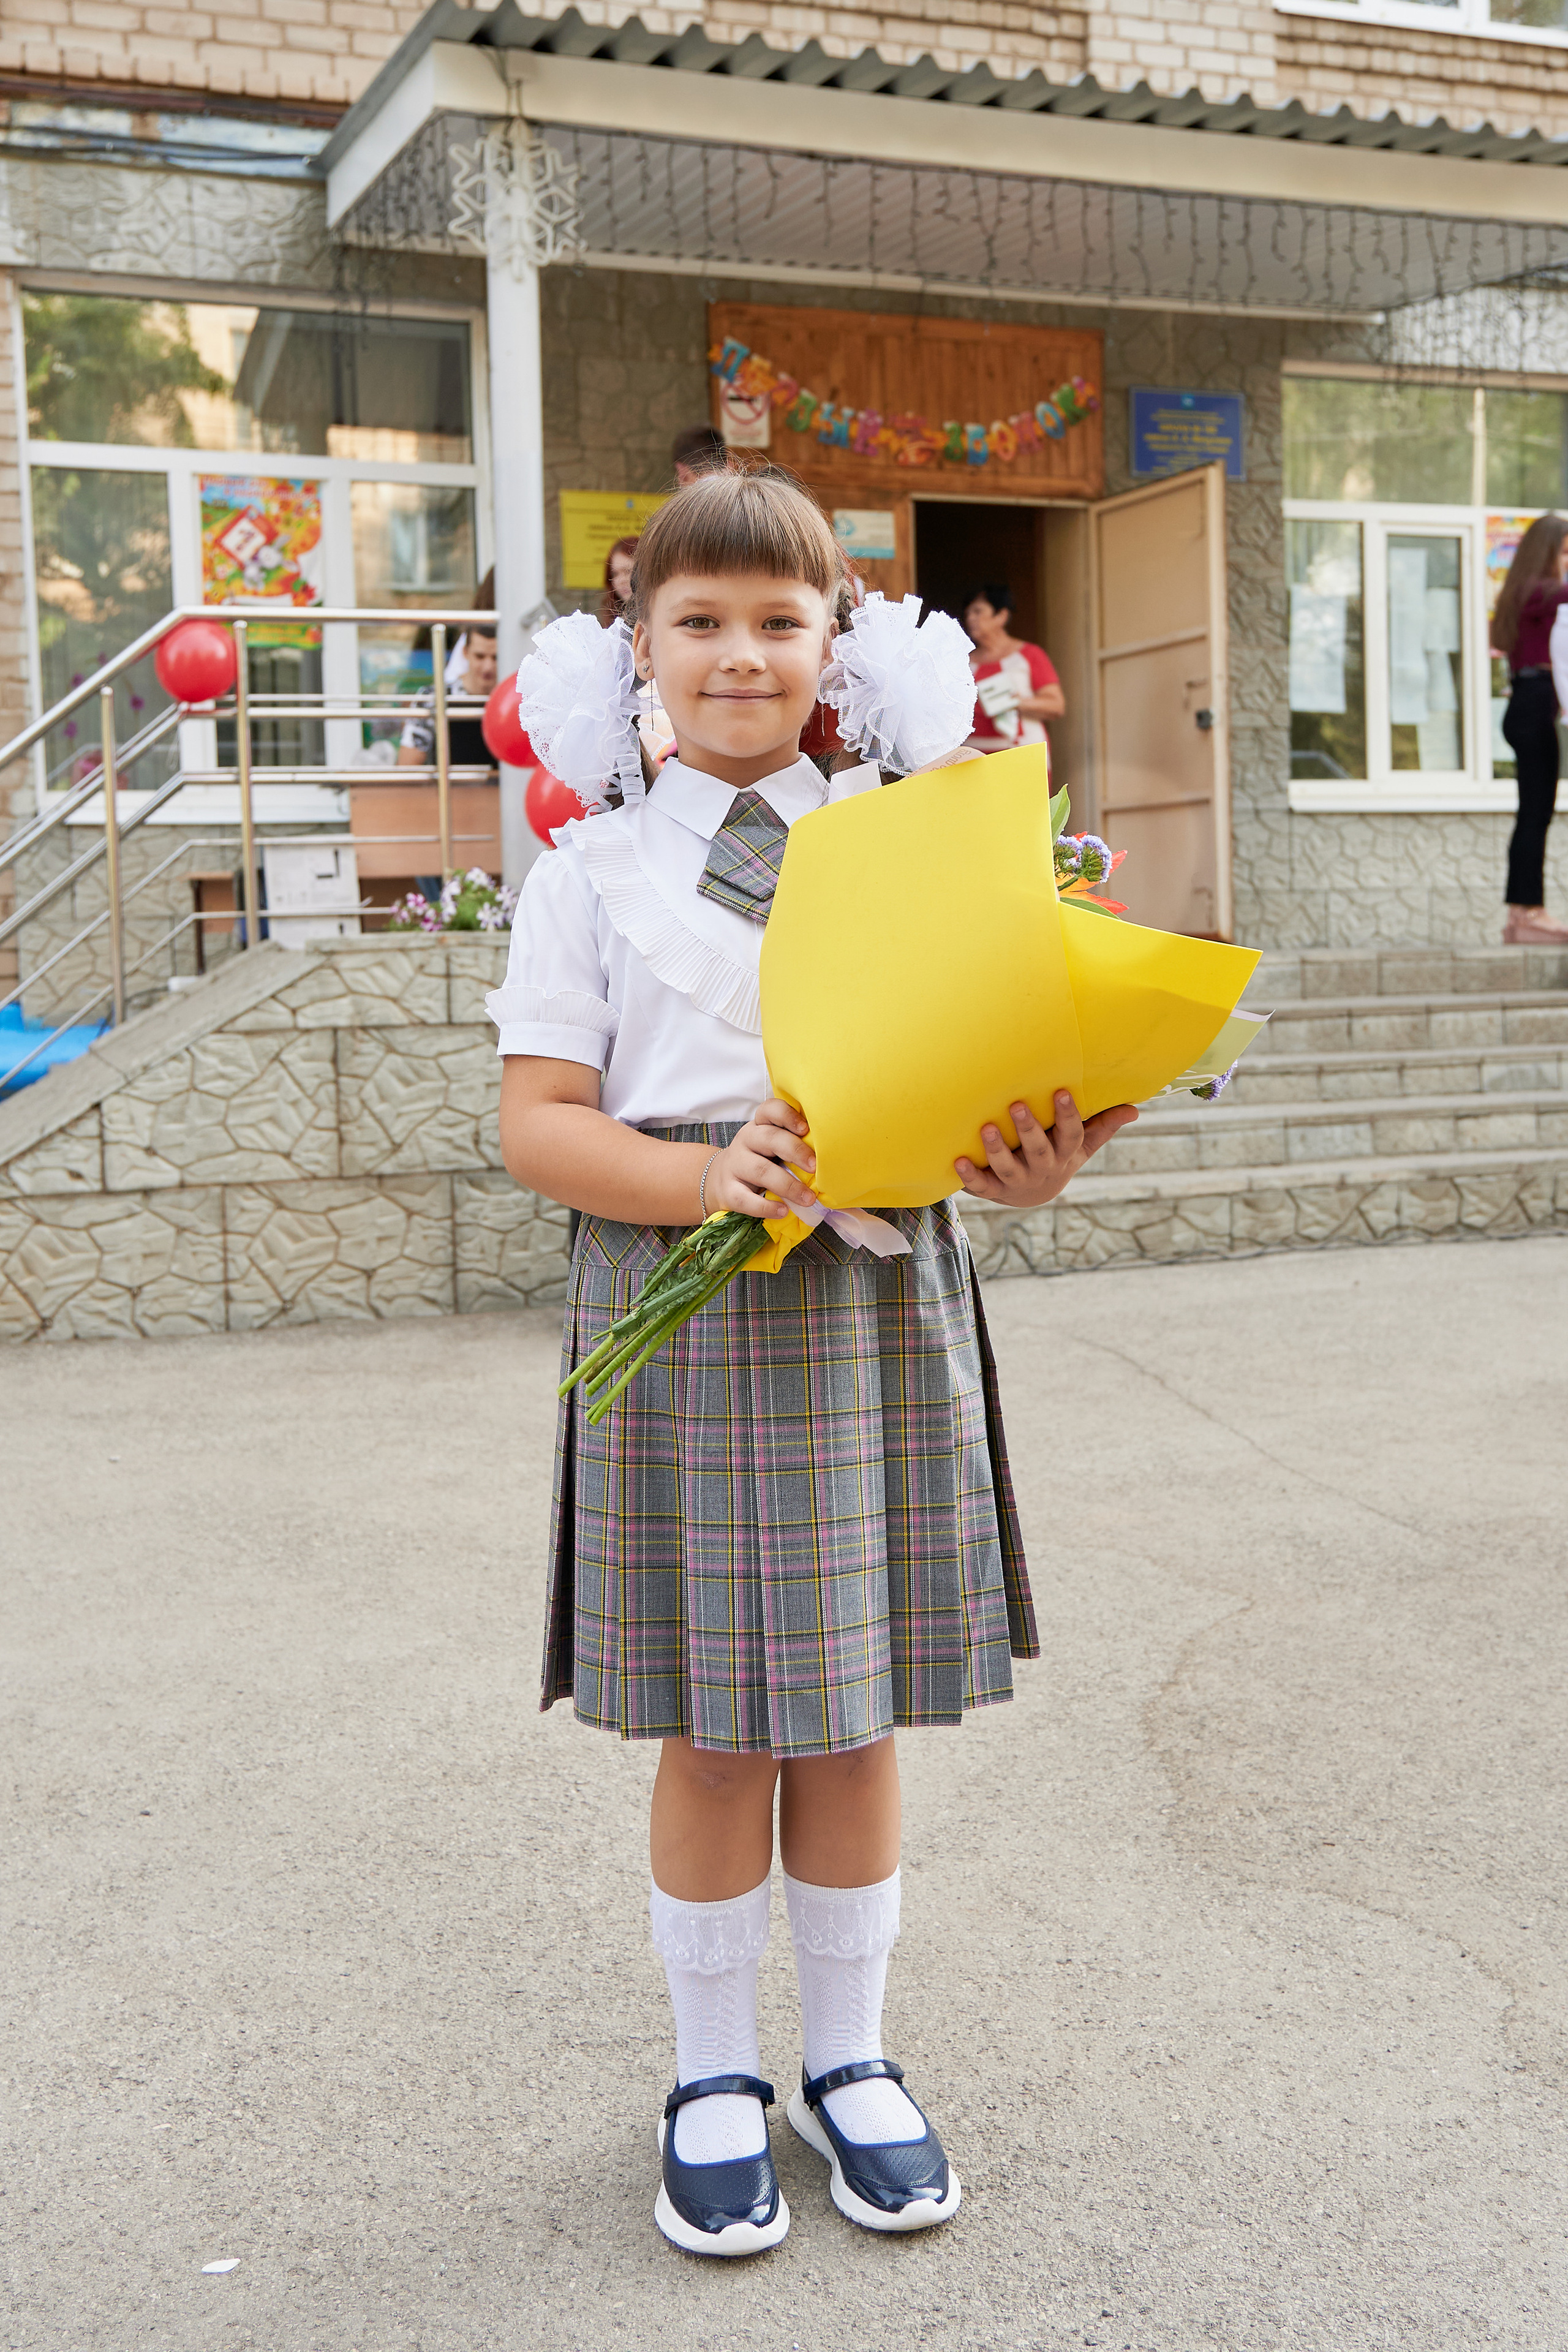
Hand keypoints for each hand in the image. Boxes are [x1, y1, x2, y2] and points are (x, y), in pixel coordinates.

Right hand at [708, 1099, 817, 1219]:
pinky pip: (746, 1198)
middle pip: (769, 1139)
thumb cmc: (759, 1159)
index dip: (787, 1116)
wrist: (721, 1178)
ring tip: (808, 1198)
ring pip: (760, 1170)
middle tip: (815, 1167)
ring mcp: (734, 1165)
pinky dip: (766, 1207)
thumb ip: (793, 1144)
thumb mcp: (772, 1145)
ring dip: (788, 1185)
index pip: (770, 1110)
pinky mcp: (727, 1190)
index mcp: (760, 1125)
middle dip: (795, 1151)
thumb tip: (832, 1158)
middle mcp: (746, 1140)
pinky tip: (783, 1211)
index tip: (805, 1128)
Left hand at [955, 1092, 1137, 1207]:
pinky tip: (958, 1160)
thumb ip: (1103, 1126)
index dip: (1068, 1115)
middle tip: (1017, 1105)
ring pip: (1008, 1168)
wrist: (1031, 1196)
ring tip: (986, 1128)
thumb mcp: (1081, 1146)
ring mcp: (1017, 1182)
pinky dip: (969, 1176)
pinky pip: (981, 1186)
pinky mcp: (993, 1190)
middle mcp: (1042, 1169)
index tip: (1061, 1091)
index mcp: (1064, 1155)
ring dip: (997, 1150)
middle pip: (1039, 1151)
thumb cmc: (1057, 1157)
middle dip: (1029, 1129)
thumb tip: (1135, 1109)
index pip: (1071, 1135)